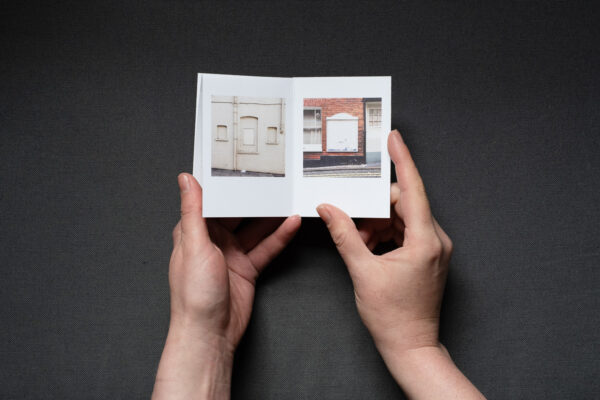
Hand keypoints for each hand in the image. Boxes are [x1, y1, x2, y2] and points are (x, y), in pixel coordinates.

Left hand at [153, 173, 300, 399]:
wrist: (210, 333)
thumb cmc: (194, 295)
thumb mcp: (194, 245)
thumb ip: (194, 211)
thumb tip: (186, 179)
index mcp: (193, 232)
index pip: (210, 201)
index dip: (223, 184)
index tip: (237, 166)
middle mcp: (212, 241)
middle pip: (236, 212)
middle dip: (253, 197)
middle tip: (272, 179)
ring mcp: (231, 254)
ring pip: (255, 229)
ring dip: (271, 216)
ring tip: (287, 197)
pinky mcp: (247, 268)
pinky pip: (266, 247)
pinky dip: (279, 236)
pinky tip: (291, 224)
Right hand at [317, 130, 484, 398]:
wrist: (411, 346)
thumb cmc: (392, 316)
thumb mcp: (363, 272)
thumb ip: (345, 235)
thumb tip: (329, 209)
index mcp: (425, 241)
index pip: (413, 189)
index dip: (403, 160)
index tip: (394, 139)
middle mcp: (436, 241)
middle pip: (404, 203)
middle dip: (375, 207)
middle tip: (353, 220)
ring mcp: (434, 249)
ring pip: (402, 218)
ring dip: (378, 223)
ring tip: (360, 242)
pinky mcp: (428, 256)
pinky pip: (405, 232)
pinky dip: (385, 234)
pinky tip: (370, 248)